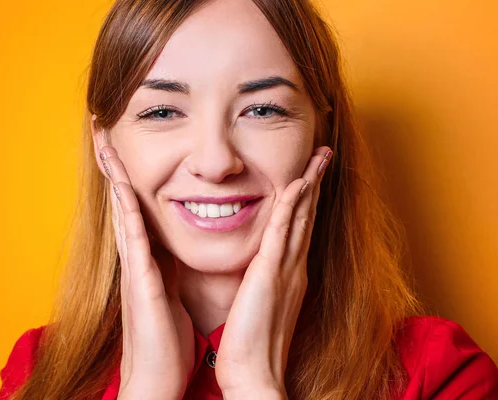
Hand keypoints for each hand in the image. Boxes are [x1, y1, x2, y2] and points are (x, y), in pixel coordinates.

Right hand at [92, 131, 194, 399]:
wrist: (156, 380)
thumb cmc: (165, 342)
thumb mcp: (169, 296)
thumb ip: (168, 270)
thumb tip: (174, 252)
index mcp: (147, 260)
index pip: (136, 209)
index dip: (128, 178)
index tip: (122, 149)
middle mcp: (135, 259)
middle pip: (122, 202)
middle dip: (113, 166)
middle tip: (102, 130)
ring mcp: (134, 269)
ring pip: (122, 212)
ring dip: (115, 177)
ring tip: (105, 144)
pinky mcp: (141, 283)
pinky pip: (133, 240)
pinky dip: (127, 212)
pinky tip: (122, 188)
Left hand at [215, 146, 332, 397]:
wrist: (254, 375)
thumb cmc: (254, 344)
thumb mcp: (262, 305)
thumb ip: (265, 283)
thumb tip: (262, 270)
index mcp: (290, 275)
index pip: (300, 228)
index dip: (307, 200)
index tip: (310, 174)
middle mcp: (294, 268)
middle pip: (307, 216)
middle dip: (316, 182)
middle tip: (324, 153)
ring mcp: (286, 270)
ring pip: (300, 217)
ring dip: (310, 184)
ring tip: (319, 156)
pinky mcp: (270, 275)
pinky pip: (282, 232)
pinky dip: (291, 206)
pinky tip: (298, 183)